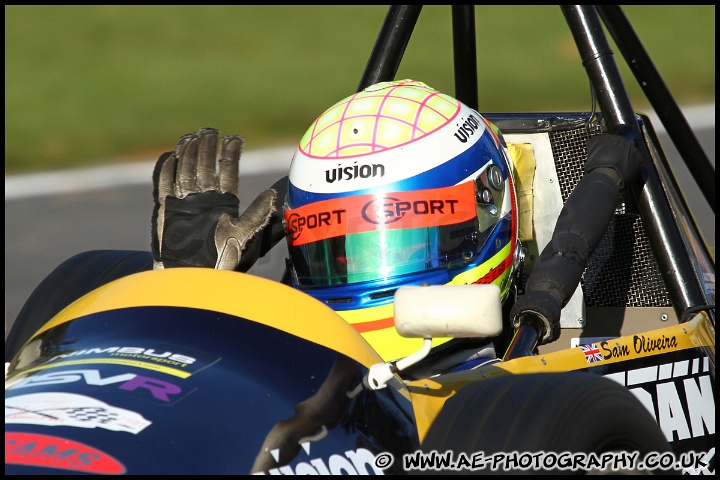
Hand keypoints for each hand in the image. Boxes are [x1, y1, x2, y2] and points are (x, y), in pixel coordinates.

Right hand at [151, 127, 275, 269]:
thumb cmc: (223, 258)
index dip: (230, 154)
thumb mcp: (244, 234)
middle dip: (207, 148)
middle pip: (205, 166)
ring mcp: (185, 203)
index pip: (227, 171)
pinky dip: (165, 171)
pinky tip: (169, 156)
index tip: (235, 138)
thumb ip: (257, 214)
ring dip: (187, 153)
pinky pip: (164, 185)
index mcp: (225, 202)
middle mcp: (205, 199)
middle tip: (210, 130)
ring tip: (191, 136)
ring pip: (185, 171)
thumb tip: (275, 195)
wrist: (195, 275)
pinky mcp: (166, 209)